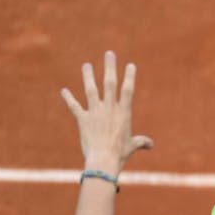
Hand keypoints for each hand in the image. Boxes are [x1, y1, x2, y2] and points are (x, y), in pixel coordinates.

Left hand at [60, 51, 153, 173]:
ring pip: (91, 90)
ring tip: (86, 65)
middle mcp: (109, 109)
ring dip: (88, 76)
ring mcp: (95, 112)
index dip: (129, 76)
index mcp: (124, 113)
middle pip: (110, 83)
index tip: (130, 65)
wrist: (103, 161)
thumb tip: (151, 144)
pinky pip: (74, 107)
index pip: (128, 90)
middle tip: (109, 54)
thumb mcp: (132, 146)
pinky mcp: (82, 120)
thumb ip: (141, 142)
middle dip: (110, 67)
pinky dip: (68, 99)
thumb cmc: (119, 154)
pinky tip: (63, 91)